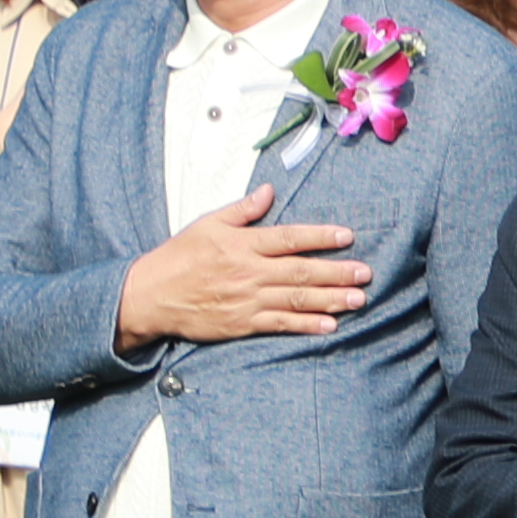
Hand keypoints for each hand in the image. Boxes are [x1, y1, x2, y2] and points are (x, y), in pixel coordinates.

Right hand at [115, 185, 368, 346]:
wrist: (151, 296)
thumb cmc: (179, 257)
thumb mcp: (208, 224)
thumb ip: (242, 209)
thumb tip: (269, 191)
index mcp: (242, 244)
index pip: (289, 238)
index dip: (320, 236)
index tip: (346, 236)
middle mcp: (248, 272)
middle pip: (300, 271)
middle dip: (336, 272)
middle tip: (365, 274)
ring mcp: (247, 300)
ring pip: (295, 299)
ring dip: (329, 300)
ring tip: (357, 300)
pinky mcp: (242, 324)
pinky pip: (280, 325)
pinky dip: (305, 326)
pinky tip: (328, 325)